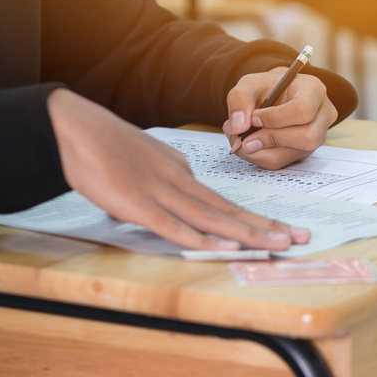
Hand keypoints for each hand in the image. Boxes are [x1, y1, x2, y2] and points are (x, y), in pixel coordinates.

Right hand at [47, 89, 309, 250]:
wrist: (75, 128)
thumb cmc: (108, 145)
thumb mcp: (150, 160)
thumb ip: (171, 179)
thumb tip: (184, 197)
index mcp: (183, 173)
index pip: (226, 202)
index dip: (256, 218)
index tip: (283, 229)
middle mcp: (181, 182)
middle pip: (230, 209)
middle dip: (268, 226)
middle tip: (302, 238)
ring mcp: (162, 192)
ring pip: (213, 218)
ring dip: (248, 234)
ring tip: (280, 244)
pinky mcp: (139, 204)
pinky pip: (175, 226)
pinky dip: (202, 239)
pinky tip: (226, 247)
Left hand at [222, 68, 337, 169]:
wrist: (272, 97)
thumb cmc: (266, 88)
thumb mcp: (249, 84)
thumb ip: (239, 99)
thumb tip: (238, 128)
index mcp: (313, 91)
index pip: (304, 110)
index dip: (276, 118)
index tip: (253, 118)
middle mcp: (322, 115)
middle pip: (308, 137)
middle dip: (272, 139)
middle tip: (244, 137)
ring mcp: (316, 137)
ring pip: (292, 154)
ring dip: (261, 151)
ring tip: (241, 139)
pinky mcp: (303, 152)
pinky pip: (281, 162)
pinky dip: (259, 156)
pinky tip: (249, 144)